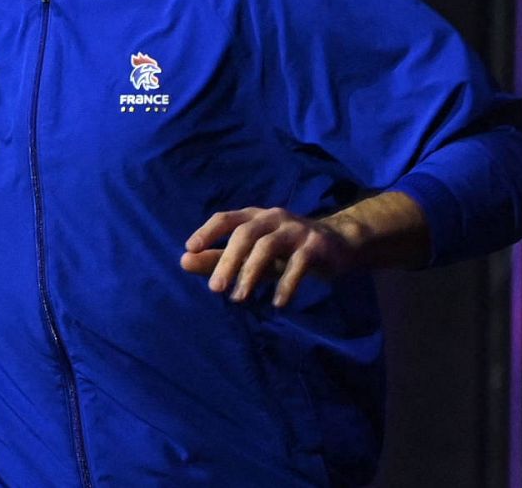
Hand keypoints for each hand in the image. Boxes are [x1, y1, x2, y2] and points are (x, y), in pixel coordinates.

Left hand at [181, 207, 355, 307]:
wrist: (339, 244)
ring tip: (239, 298)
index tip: (189, 249)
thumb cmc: (285, 250)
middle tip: (214, 288)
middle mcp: (273, 218)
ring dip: (251, 273)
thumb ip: (218, 258)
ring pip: (268, 246)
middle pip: (245, 234)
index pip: (226, 218)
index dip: (208, 231)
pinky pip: (298, 264)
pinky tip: (278, 304)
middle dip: (228, 260)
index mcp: (254, 217)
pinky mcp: (316, 246)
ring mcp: (296, 230)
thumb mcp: (251, 255)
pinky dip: (286, 284)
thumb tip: (182, 261)